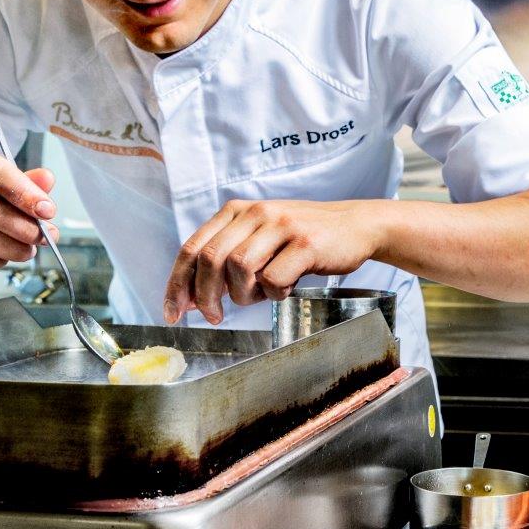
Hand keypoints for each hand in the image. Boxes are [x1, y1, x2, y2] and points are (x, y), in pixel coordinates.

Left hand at [162, 199, 383, 324]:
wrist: (354, 227)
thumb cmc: (302, 240)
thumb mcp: (260, 240)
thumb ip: (227, 261)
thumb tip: (193, 299)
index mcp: (237, 211)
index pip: (192, 248)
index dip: (177, 284)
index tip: (173, 312)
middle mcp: (255, 212)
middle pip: (210, 259)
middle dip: (205, 296)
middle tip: (214, 317)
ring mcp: (281, 225)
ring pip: (239, 268)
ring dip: (243, 294)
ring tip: (259, 296)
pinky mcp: (305, 242)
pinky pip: (274, 278)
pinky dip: (275, 293)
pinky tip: (285, 289)